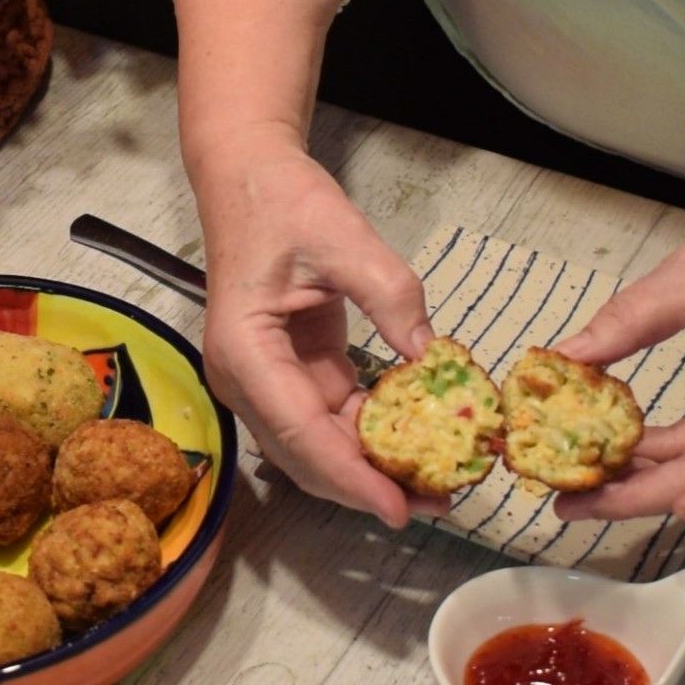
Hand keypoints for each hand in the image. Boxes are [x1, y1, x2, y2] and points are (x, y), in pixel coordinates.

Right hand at [188, 125, 442, 527]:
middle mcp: (247, 379)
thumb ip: (390, 294)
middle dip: (368, 484)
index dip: (350, 477)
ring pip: (319, 443)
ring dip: (371, 464)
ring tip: (436, 479)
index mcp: (246, 351)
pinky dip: (369, 430)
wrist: (250, 175)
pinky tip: (415, 436)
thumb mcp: (344, 237)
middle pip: (307, 453)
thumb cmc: (283, 201)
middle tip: (438, 501)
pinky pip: (330, 414)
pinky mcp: (288, 369)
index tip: (399, 509)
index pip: (300, 431)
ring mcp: (265, 378)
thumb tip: (431, 355)